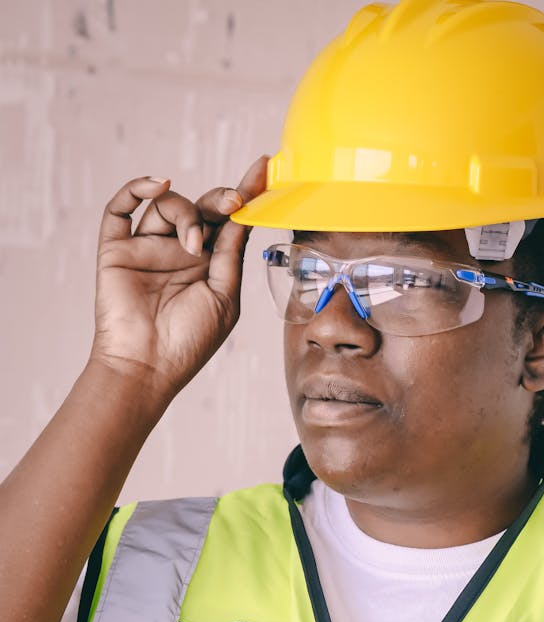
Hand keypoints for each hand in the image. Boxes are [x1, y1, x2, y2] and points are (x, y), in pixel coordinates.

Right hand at [91, 155, 267, 402]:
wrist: (148, 366)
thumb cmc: (189, 341)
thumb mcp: (224, 297)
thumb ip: (230, 254)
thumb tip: (242, 214)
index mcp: (208, 264)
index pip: (227, 222)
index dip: (244, 194)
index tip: (262, 169)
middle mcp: (179, 252)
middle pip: (200, 207)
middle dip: (219, 198)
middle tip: (232, 202)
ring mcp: (148, 248)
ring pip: (166, 204)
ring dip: (184, 214)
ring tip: (192, 246)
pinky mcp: (117, 248)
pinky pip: (121, 208)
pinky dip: (136, 188)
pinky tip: (157, 185)